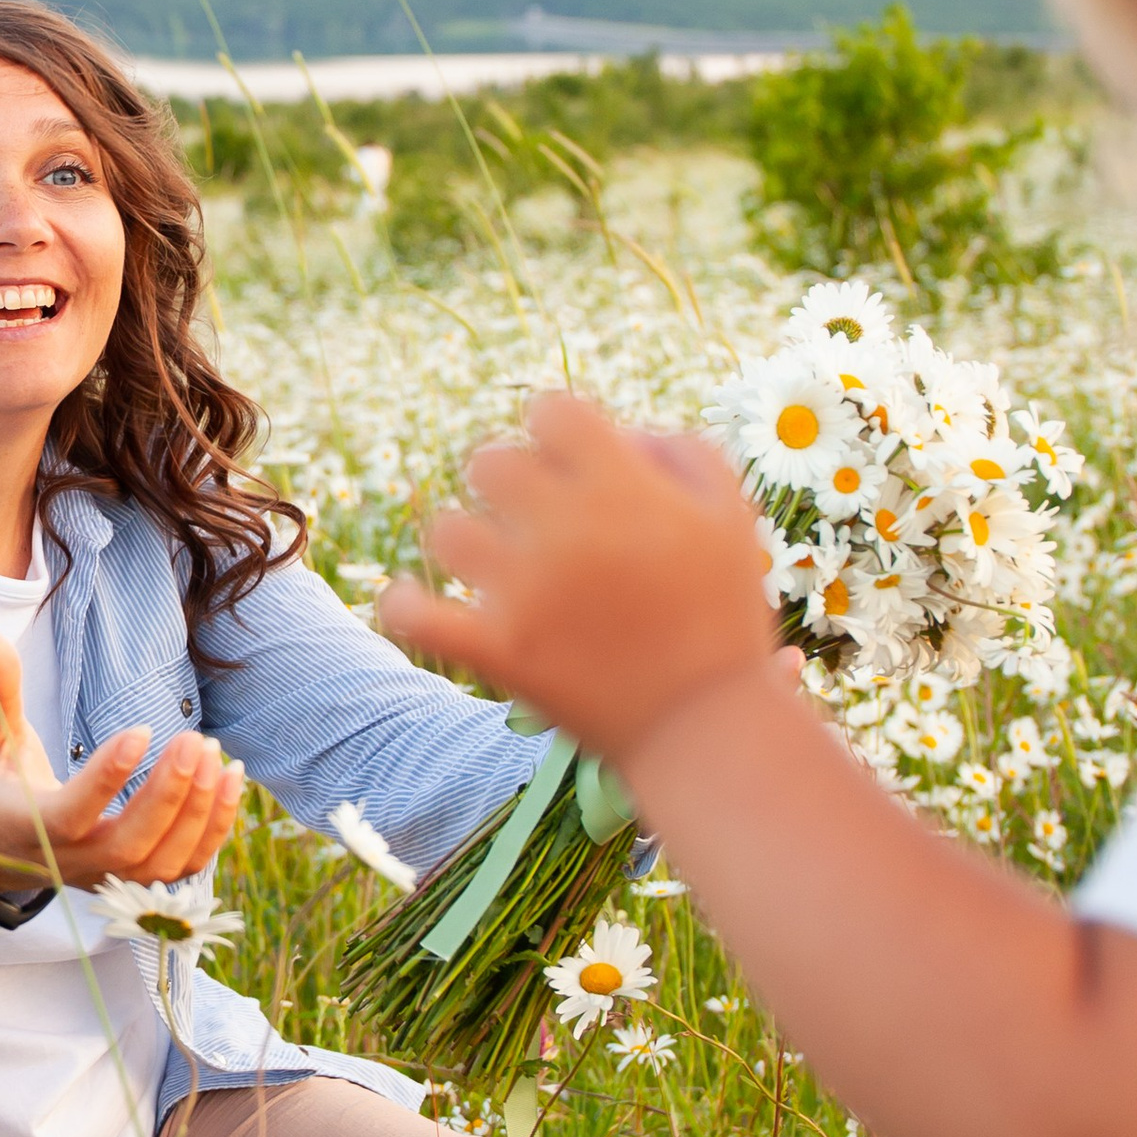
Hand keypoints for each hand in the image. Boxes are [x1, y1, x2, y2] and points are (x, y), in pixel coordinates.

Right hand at [0, 625, 244, 896]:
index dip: (106, 779)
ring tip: (215, 753)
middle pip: (127, 846)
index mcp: (25, 828)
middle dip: (167, 795)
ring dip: (198, 812)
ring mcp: (105, 876)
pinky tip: (231, 777)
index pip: (69, 816)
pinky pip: (185, 866)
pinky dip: (215, 827)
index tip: (141, 730)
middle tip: (194, 740)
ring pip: (162, 863)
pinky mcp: (134, 879)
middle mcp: (68, 862)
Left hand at [377, 392, 772, 765]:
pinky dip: (404, 605)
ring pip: (447, 530)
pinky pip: (416, 616)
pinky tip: (409, 598)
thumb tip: (626, 435)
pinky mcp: (498, 650)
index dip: (560, 430)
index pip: (551, 410)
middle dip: (510, 479)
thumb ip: (685, 454)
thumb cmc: (726, 617)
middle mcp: (564, 528)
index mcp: (620, 488)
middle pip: (489, 461)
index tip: (574, 461)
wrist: (707, 726)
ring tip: (493, 562)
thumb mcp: (732, 518)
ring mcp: (523, 590)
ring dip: (466, 539)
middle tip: (534, 514)